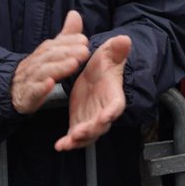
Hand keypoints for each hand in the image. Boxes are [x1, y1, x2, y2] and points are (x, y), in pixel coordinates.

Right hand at [11, 10, 91, 114]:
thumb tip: (75, 14)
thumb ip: (65, 35)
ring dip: (59, 67)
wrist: (12, 89)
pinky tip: (50, 84)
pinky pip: (32, 91)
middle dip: (68, 52)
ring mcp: (30, 79)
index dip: (69, 41)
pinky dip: (41, 88)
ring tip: (74, 64)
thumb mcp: (52, 51)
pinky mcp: (26, 96)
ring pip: (43, 72)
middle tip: (85, 51)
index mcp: (43, 52)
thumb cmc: (38, 68)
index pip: (55, 44)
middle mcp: (36, 63)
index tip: (84, 40)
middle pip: (51, 56)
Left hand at [55, 33, 130, 151]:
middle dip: (92, 130)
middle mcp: (104, 112)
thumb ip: (116, 49)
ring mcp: (92, 120)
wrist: (95, 73)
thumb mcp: (109, 54)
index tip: (106, 116)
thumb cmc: (105, 65)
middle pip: (101, 125)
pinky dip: (68, 143)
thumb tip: (125, 39)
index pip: (116, 106)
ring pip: (88, 135)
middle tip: (80, 132)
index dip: (111, 112)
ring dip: (79, 140)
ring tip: (67, 142)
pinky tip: (59, 146)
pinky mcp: (80, 123)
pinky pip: (75, 137)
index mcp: (113, 96)